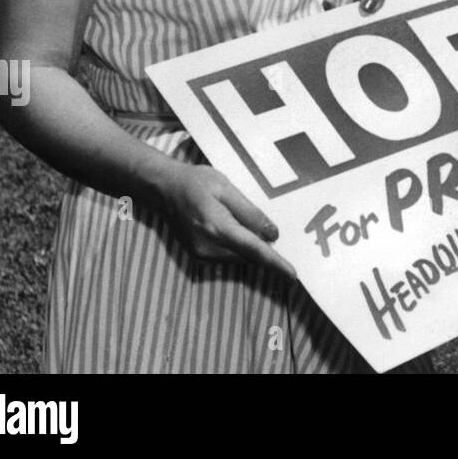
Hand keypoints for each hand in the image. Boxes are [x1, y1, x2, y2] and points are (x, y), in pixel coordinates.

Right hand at [156, 161, 296, 278]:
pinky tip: (236, 229)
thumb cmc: (197, 183)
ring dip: (252, 249)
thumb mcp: (228, 189)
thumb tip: (273, 235)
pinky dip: (238, 248)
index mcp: (217, 228)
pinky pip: (227, 256)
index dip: (275, 263)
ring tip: (250, 225)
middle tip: (278, 239)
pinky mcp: (198, 256)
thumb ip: (250, 213)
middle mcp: (208, 247)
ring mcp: (200, 254)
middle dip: (266, 253)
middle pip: (248, 257)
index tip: (292, 275)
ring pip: (239, 258)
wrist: (165, 189)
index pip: (253, 250)